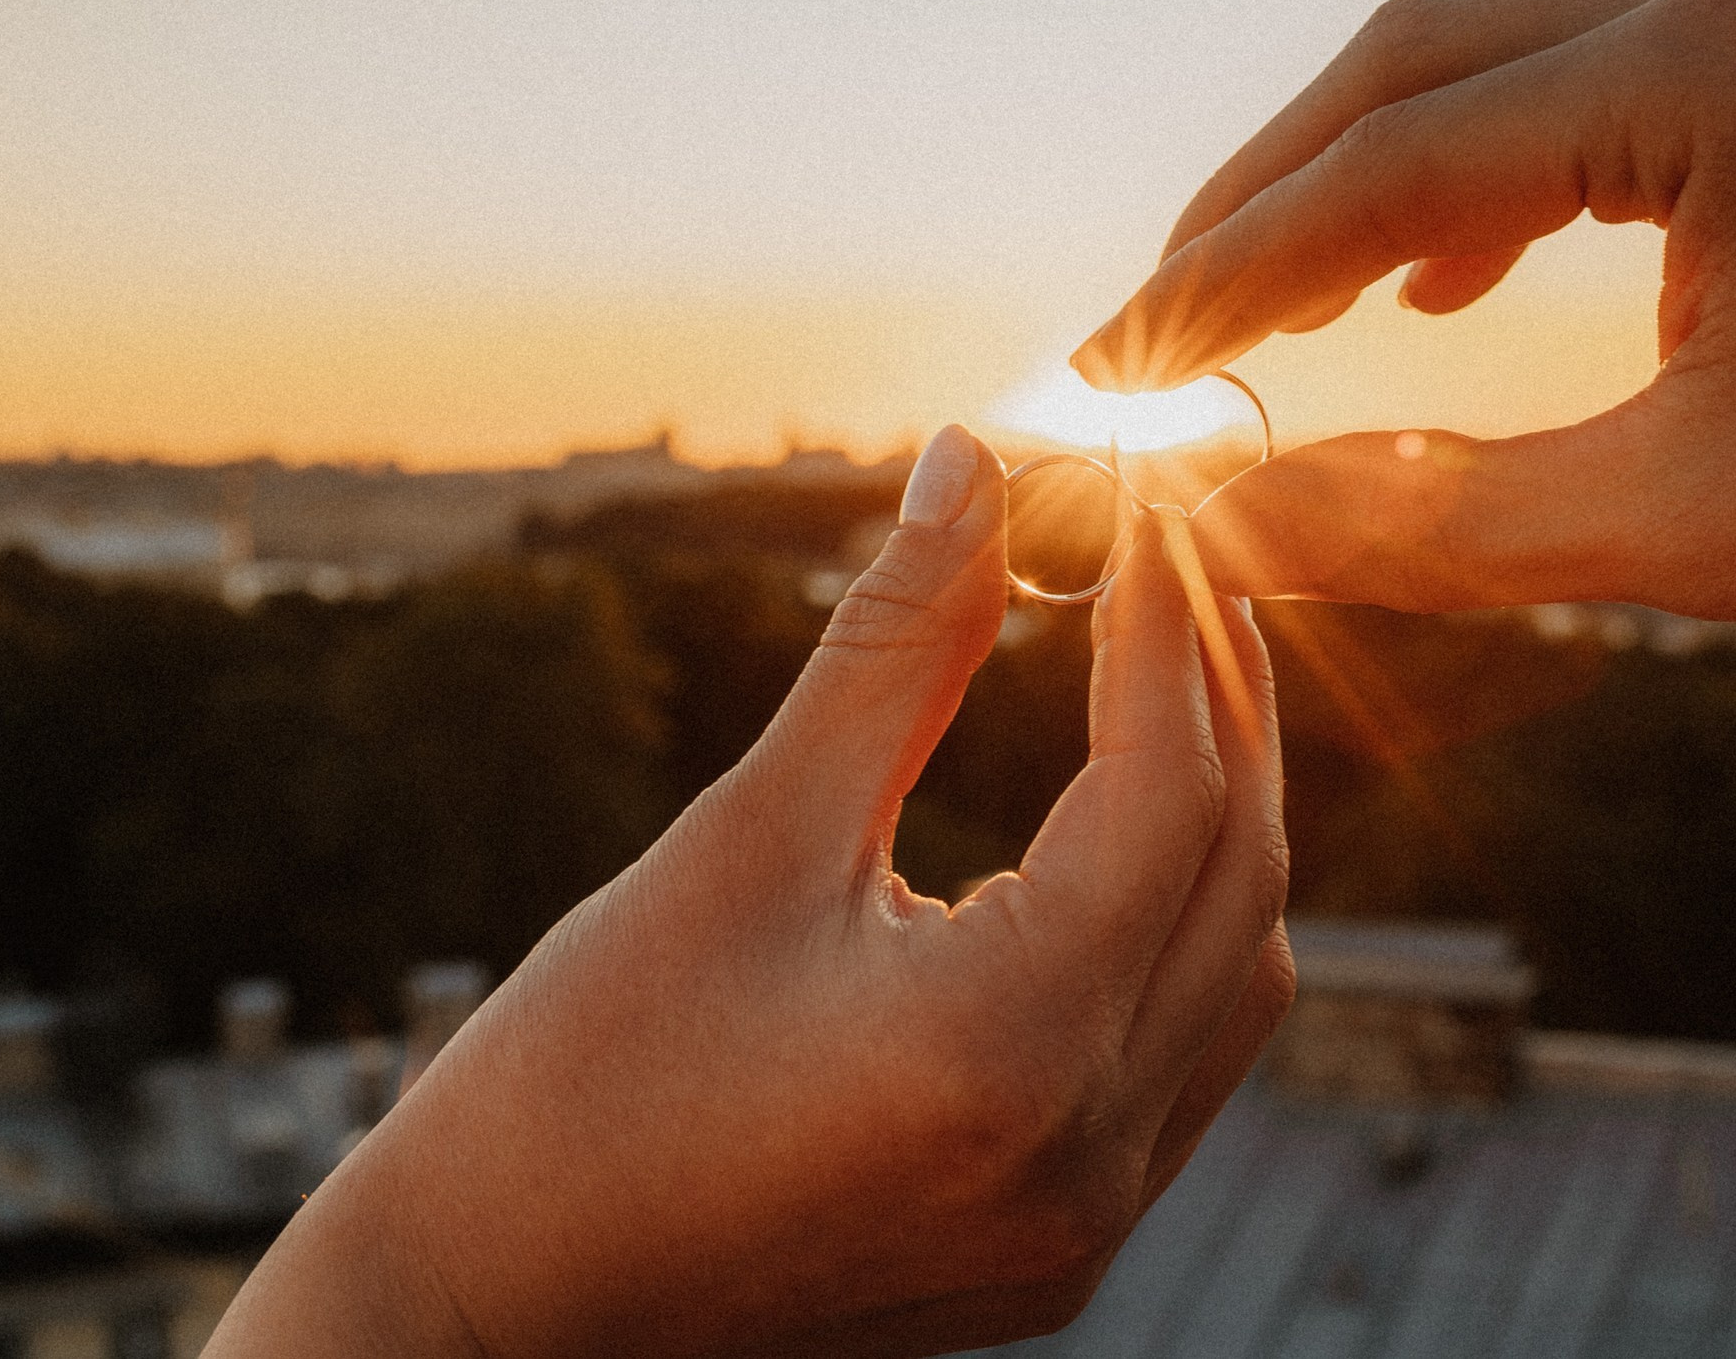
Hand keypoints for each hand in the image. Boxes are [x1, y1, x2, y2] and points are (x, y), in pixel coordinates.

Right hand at [203, 425, 1290, 1358]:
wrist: (495, 1312)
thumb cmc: (577, 1074)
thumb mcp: (745, 836)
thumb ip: (890, 647)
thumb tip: (971, 462)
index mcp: (1007, 1051)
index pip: (1169, 785)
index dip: (1166, 620)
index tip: (1143, 501)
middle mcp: (1085, 1157)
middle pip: (1241, 873)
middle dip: (1221, 696)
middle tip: (1171, 560)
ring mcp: (1082, 1224)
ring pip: (1237, 971)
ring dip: (1218, 815)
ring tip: (1159, 674)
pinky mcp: (1056, 1251)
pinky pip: (1182, 1059)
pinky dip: (1177, 927)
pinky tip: (1116, 839)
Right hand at [1076, 0, 1735, 679]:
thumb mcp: (1690, 527)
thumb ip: (1427, 523)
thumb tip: (1216, 534)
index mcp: (1726, 66)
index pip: (1394, 155)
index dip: (1226, 275)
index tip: (1110, 370)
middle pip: (1422, 57)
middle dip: (1269, 204)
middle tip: (1157, 335)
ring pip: (1502, 50)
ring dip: (1368, 172)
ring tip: (1268, 310)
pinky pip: (1596, 74)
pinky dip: (1488, 168)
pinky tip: (1442, 274)